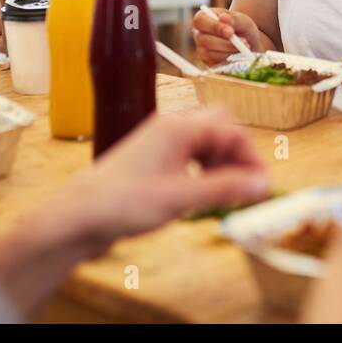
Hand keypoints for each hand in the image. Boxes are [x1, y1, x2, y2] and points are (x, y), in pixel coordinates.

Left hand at [53, 108, 270, 255]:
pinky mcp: (151, 158)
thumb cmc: (123, 202)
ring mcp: (159, 141)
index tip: (262, 185)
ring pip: (204, 140)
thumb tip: (263, 184)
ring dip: (221, 163)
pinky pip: (188, 153)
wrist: (79, 215)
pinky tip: (201, 192)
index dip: (251, 158)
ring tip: (226, 193)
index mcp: (179, 128)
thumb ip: (226, 189)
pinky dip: (203, 169)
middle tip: (246, 185)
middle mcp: (170, 127)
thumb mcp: (182, 198)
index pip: (231, 131)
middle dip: (237, 155)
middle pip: (219, 128)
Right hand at [191, 7, 264, 64]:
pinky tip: (241, 55)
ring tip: (245, 47)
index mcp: (203, 19)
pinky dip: (230, 60)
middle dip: (225, 43)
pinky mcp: (208, 63)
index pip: (200, 21)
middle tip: (243, 41)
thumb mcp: (242, 20)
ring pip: (210, 54)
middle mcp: (199, 34)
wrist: (248, 42)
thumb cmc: (241, 28)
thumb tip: (223, 17)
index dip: (214, 27)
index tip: (230, 31)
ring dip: (230, 51)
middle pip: (204, 40)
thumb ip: (234, 19)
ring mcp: (202, 50)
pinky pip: (216, 64)